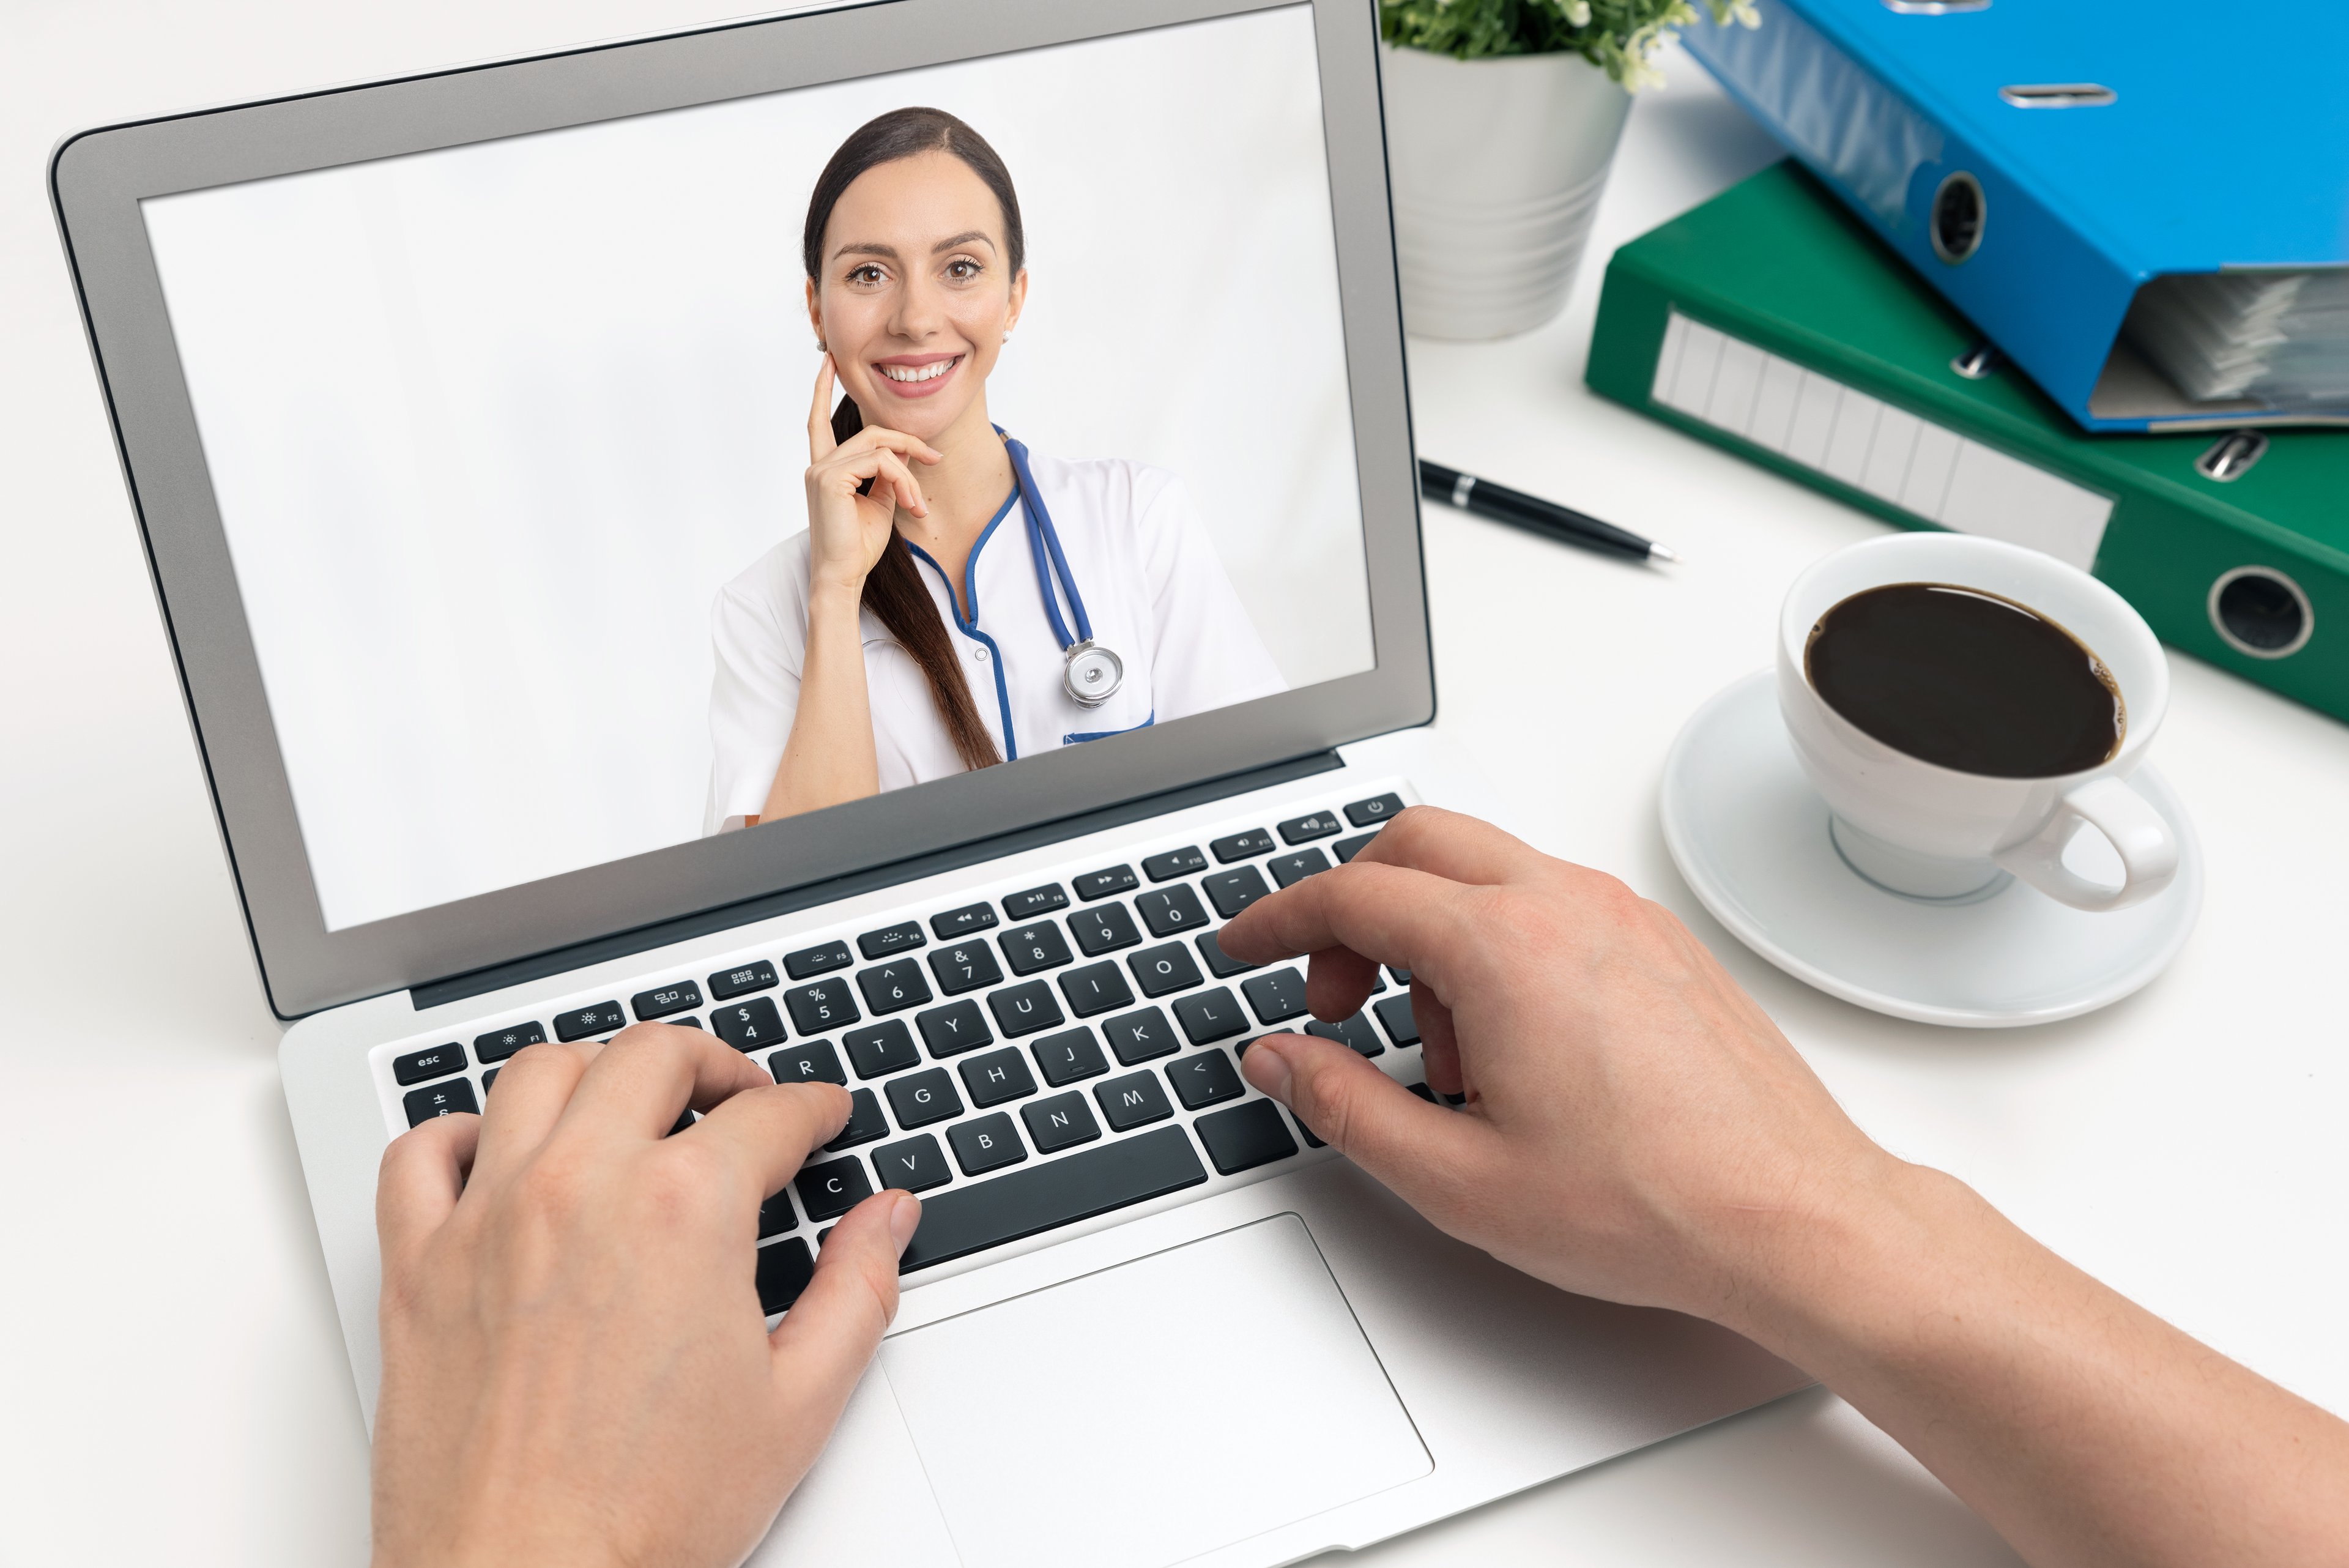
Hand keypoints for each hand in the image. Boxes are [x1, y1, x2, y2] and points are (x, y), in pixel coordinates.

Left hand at [371, 1025, 919, 1567]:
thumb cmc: (647, 1518)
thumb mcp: (800, 1403)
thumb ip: (858, 1289)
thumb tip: (888, 1221)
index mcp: (686, 1210)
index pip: (768, 1113)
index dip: (813, 1108)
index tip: (821, 1116)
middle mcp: (583, 1187)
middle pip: (652, 1055)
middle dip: (714, 1060)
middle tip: (741, 1093)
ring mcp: (489, 1219)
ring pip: (538, 1073)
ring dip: (596, 1070)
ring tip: (629, 1101)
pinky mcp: (417, 1266)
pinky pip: (420, 1152)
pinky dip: (461, 1132)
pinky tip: (499, 1152)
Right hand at [803, 355, 939, 598]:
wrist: (844, 576)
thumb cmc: (859, 546)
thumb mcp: (881, 501)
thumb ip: (889, 473)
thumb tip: (906, 449)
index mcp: (826, 468)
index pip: (819, 420)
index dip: (823, 390)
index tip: (829, 362)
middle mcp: (819, 465)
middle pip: (872, 433)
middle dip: (908, 443)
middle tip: (935, 461)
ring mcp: (821, 470)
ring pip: (880, 449)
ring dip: (909, 474)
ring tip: (919, 505)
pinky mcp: (829, 479)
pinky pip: (880, 463)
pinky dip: (902, 481)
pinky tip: (910, 505)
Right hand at [1216, 809, 2348, 1567]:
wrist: (1793, 1220)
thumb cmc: (1651, 1203)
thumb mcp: (1456, 1178)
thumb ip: (1344, 1107)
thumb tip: (1281, 1058)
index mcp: (1502, 948)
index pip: (1353, 894)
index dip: (1278, 919)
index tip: (1246, 947)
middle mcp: (1565, 906)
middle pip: (1416, 843)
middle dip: (1352, 907)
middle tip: (1334, 998)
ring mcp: (1623, 916)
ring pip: (1486, 869)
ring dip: (1431, 931)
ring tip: (1441, 1055)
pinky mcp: (1661, 943)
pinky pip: (1550, 901)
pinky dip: (1499, 941)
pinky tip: (1511, 1045)